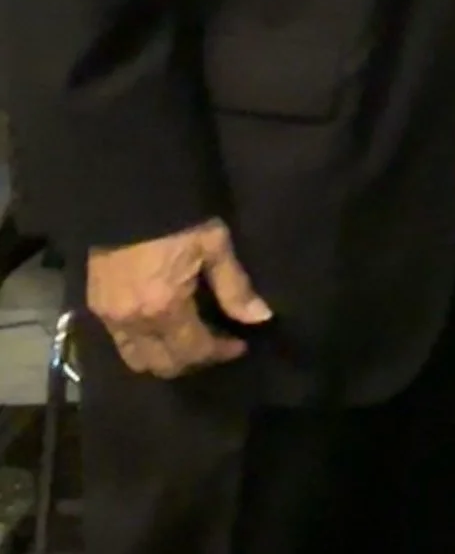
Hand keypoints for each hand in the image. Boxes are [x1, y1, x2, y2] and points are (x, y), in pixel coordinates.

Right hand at [87, 218, 272, 378]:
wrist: (127, 189)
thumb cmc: (178, 215)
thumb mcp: (214, 244)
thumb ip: (235, 286)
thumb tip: (260, 317)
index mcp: (164, 308)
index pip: (194, 351)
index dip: (221, 352)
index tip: (240, 344)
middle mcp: (132, 321)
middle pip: (163, 365)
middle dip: (193, 361)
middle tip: (216, 344)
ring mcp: (107, 316)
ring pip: (136, 359)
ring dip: (164, 357)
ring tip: (189, 339)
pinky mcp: (94, 304)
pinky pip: (119, 342)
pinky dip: (143, 344)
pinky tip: (162, 325)